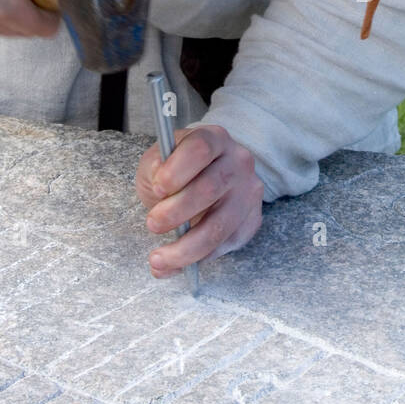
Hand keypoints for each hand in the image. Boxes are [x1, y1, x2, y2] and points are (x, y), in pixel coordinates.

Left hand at [135, 124, 263, 277]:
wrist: (202, 179)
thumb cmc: (177, 169)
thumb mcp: (159, 159)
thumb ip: (155, 166)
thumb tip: (158, 178)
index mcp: (214, 138)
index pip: (200, 149)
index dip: (177, 171)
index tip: (157, 189)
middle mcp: (238, 162)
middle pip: (210, 189)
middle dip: (175, 212)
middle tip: (152, 224)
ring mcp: (248, 193)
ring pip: (219, 226)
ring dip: (185, 248)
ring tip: (158, 260)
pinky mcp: (252, 220)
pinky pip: (226, 246)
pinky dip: (197, 260)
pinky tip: (175, 265)